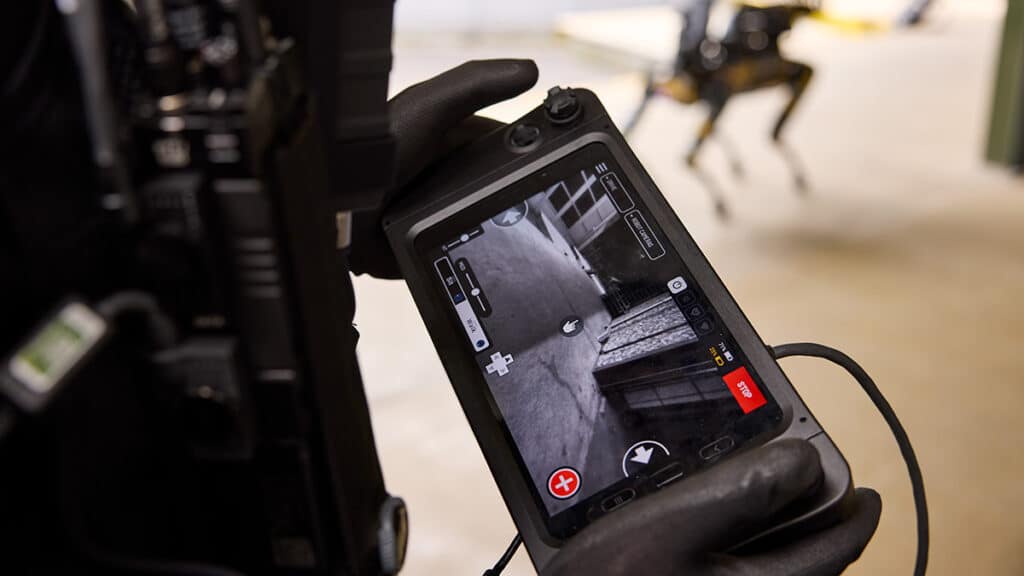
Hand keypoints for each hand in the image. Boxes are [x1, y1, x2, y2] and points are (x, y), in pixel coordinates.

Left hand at [348, 59, 538, 278]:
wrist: (342, 211)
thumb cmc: (376, 151)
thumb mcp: (429, 107)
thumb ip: (475, 84)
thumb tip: (529, 70)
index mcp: (443, 139)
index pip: (498, 140)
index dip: (528, 147)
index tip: (556, 156)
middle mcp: (439, 175)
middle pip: (495, 183)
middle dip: (519, 191)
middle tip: (549, 202)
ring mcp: (433, 212)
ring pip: (482, 220)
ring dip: (503, 226)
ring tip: (533, 234)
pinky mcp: (426, 246)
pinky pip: (462, 250)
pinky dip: (479, 254)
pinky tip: (500, 257)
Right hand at [542, 439, 880, 575]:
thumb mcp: (675, 523)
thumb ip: (743, 489)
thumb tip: (803, 460)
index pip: (836, 549)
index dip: (856, 515)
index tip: (865, 492)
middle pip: (806, 562)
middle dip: (812, 519)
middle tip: (802, 481)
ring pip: (771, 569)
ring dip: (772, 531)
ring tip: (758, 496)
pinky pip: (737, 574)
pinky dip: (739, 547)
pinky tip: (709, 528)